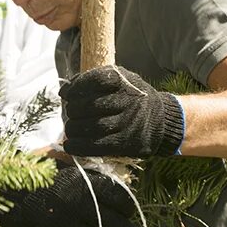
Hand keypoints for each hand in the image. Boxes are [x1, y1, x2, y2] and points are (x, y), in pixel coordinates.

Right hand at [0, 161, 137, 226]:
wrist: (2, 182)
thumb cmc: (33, 172)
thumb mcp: (63, 167)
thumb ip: (85, 177)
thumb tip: (108, 185)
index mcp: (85, 183)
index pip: (122, 200)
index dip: (126, 210)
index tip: (123, 213)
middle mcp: (80, 204)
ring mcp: (66, 225)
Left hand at [60, 65, 184, 157]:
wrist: (162, 121)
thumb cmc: (131, 98)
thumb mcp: (118, 81)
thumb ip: (92, 81)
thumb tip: (63, 91)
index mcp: (124, 81)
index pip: (95, 80)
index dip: (75, 87)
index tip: (65, 94)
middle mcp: (128, 100)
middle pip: (90, 105)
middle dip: (73, 110)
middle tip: (70, 113)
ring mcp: (129, 122)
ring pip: (93, 126)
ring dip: (74, 129)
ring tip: (70, 129)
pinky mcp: (128, 143)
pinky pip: (99, 146)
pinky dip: (80, 146)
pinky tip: (70, 145)